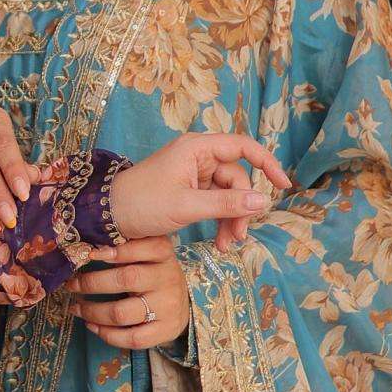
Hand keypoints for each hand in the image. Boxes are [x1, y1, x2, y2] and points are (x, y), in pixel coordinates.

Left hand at [69, 236, 188, 348]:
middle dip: (92, 283)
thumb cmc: (153, 271)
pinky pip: (133, 338)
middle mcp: (168, 279)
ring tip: (76, 308)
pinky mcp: (165, 331)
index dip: (117, 250)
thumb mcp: (146, 252)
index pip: (144, 247)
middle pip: (126, 279)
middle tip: (72, 285)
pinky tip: (92, 326)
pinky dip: (107, 335)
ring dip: (93, 312)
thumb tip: (88, 247)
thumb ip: (124, 246)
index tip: (90, 254)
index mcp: (163, 254)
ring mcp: (167, 307)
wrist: (181, 301)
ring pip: (123, 313)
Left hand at [110, 132, 289, 240]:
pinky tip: (219, 242)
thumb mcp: (187, 206)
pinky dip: (220, 220)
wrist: (108, 215)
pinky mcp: (188, 190)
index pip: (242, 146)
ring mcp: (193, 173)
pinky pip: (215, 202)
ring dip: (231, 219)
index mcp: (196, 148)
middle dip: (241, 208)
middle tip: (239, 237)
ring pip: (227, 194)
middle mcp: (197, 156)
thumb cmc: (143, 203)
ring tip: (226, 245)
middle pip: (236, 177)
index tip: (283, 185)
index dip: (266, 162)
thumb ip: (226, 203)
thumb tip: (263, 201)